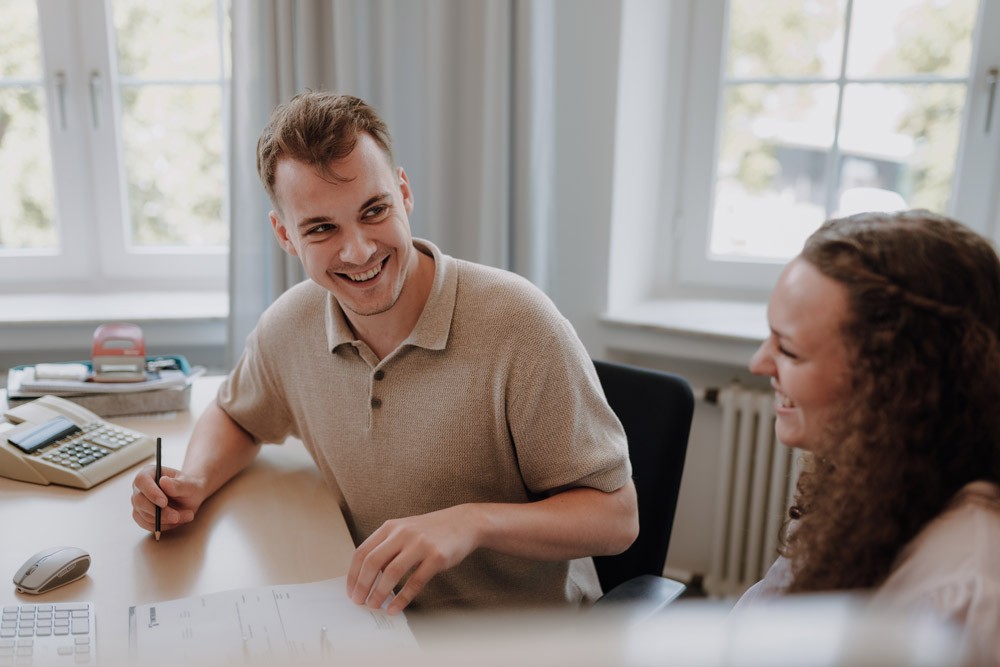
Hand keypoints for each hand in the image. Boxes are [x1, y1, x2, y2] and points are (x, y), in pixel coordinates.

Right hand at [130, 464, 203, 533]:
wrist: (190, 497)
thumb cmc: (189, 487)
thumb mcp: (189, 485)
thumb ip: (177, 484)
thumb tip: (163, 481)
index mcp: (149, 473)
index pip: (142, 480)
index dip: (151, 492)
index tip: (164, 503)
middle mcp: (140, 487)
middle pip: (140, 501)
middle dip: (160, 512)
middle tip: (177, 517)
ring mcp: (138, 502)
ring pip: (145, 515)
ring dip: (166, 520)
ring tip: (186, 516)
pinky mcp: (141, 516)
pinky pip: (147, 525)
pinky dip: (163, 526)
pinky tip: (177, 521)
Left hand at [347, 505, 480, 613]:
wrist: (464, 522)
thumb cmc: (431, 531)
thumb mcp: (404, 531)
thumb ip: (387, 549)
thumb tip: (367, 578)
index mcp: (390, 527)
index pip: (362, 552)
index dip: (353, 574)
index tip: (351, 591)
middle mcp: (403, 533)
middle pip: (373, 562)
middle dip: (362, 585)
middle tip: (359, 601)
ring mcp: (420, 544)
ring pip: (392, 572)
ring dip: (379, 593)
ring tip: (375, 606)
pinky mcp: (437, 557)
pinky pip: (415, 581)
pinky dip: (402, 598)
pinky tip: (395, 607)